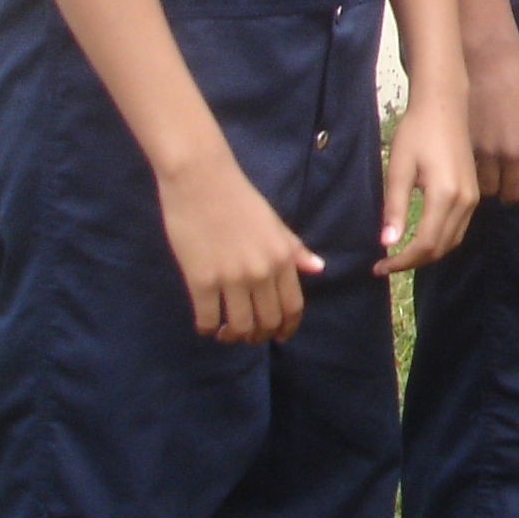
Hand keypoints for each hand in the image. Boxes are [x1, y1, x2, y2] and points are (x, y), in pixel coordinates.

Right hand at [154, 150, 321, 341]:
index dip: (288, 327)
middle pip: (267, 321)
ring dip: (233, 336)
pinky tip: (207, 323)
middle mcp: (261, 271)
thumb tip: (318, 268)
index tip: (279, 336)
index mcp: (282, 257)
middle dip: (259, 336)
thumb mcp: (274, 223)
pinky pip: (207, 320)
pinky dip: (208, 329)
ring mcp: (231, 278)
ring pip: (239, 327)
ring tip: (226, 332)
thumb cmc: (238, 199)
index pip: (293, 306)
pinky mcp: (200, 281)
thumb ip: (294, 249)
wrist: (201, 180)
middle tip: (248, 335)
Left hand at [378, 83, 478, 276]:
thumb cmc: (416, 132)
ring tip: (400, 255)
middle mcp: (465, 201)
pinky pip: (459, 229)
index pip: (425, 244)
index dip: (401, 262)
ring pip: (452, 241)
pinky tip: (420, 236)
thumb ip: (395, 209)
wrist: (444, 105)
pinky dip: (440, 241)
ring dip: (427, 254)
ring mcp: (473, 197)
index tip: (378, 266)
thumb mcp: (398, 169)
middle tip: (384, 264)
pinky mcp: (474, 192)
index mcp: (445, 195)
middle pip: (441, 248)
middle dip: (412, 262)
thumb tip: (387, 244)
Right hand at [466, 42, 518, 205]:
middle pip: (513, 196)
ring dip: (492, 187)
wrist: (489, 62)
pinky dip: (474, 175)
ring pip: (489, 191)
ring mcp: (489, 152)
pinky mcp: (467, 146)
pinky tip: (476, 166)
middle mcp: (517, 153)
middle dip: (513, 194)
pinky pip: (471, 175)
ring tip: (491, 176)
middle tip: (509, 185)